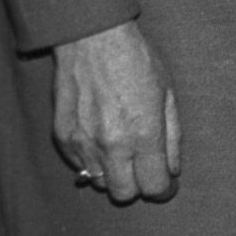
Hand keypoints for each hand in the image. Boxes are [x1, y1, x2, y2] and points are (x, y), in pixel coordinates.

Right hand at [53, 22, 180, 202]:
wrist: (93, 40)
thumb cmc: (137, 62)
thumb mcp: (168, 95)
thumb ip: (172, 137)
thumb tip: (173, 168)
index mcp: (144, 134)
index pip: (154, 186)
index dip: (164, 190)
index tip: (167, 184)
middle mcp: (111, 144)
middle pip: (124, 194)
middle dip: (138, 186)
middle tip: (144, 169)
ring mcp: (83, 142)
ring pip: (99, 182)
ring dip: (113, 174)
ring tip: (122, 150)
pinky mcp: (62, 137)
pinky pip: (79, 165)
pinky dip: (92, 160)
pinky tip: (101, 139)